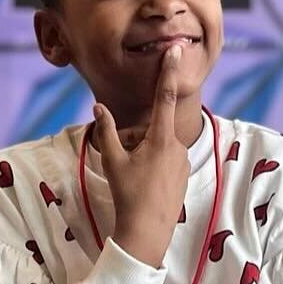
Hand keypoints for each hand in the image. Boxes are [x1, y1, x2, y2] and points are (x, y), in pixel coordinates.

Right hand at [91, 42, 190, 269]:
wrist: (147, 232)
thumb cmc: (128, 196)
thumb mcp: (113, 161)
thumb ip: (106, 130)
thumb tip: (98, 107)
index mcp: (161, 138)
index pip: (165, 96)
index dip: (169, 71)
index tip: (176, 50)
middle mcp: (178, 146)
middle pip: (155, 130)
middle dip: (139, 141)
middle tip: (127, 168)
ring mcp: (183, 162)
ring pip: (160, 148)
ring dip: (145, 157)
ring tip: (136, 182)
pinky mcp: (185, 176)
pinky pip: (167, 163)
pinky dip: (154, 170)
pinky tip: (146, 189)